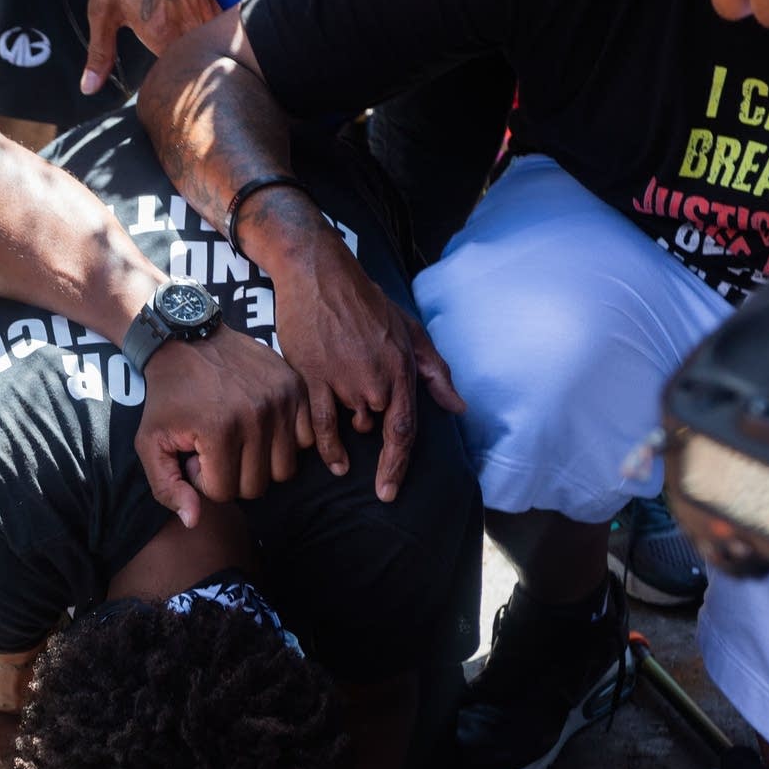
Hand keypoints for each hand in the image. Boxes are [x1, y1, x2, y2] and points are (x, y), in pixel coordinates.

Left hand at [81, 0, 222, 96]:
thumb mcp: (101, 13)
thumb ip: (100, 54)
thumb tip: (89, 87)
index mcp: (162, 33)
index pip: (176, 77)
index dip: (171, 90)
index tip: (164, 99)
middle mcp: (187, 23)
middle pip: (200, 64)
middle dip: (191, 78)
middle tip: (181, 89)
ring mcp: (201, 6)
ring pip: (212, 44)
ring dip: (203, 57)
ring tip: (193, 70)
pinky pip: (216, 23)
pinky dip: (210, 36)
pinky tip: (200, 42)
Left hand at [136, 331, 312, 528]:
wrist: (188, 341)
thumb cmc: (167, 397)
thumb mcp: (150, 442)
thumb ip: (166, 487)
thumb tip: (194, 520)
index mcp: (219, 430)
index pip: (224, 493)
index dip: (204, 482)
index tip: (194, 457)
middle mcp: (257, 416)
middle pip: (257, 486)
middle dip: (232, 475)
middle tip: (214, 448)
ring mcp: (281, 401)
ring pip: (284, 470)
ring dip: (260, 463)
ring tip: (237, 440)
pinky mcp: (296, 389)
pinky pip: (305, 441)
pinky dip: (285, 442)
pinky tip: (259, 427)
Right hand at [273, 229, 464, 501]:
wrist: (319, 275)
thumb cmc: (366, 301)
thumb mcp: (409, 331)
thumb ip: (435, 372)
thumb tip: (457, 407)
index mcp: (401, 370)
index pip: (404, 431)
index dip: (398, 466)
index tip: (389, 492)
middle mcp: (375, 380)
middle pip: (374, 427)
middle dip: (367, 421)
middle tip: (356, 384)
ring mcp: (343, 381)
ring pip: (348, 423)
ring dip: (345, 418)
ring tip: (339, 383)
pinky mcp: (312, 378)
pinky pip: (320, 425)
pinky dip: (325, 445)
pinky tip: (332, 461)